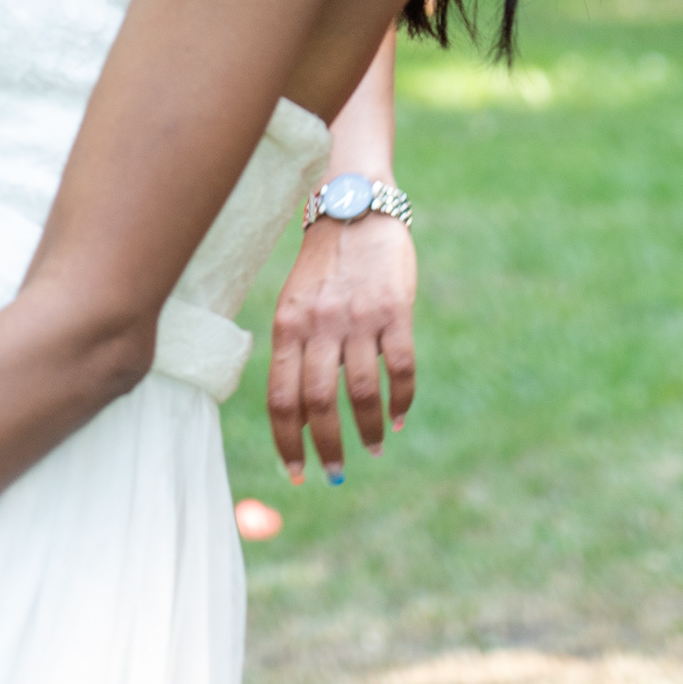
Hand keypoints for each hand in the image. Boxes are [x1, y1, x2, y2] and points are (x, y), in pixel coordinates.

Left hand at [267, 213, 415, 482]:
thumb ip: (295, 353)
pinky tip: (399, 417)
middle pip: (319, 402)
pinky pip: (400, 367)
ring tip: (373, 448)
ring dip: (368, 429)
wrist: (355, 210)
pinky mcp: (394, 310)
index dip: (287, 442)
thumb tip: (299, 416)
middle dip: (327, 447)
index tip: (296, 472)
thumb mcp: (295, 306)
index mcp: (288, 326)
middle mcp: (319, 325)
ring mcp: (358, 318)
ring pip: (360, 391)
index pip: (281, 398)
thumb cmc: (322, 268)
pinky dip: (401, 399)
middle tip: (335, 472)